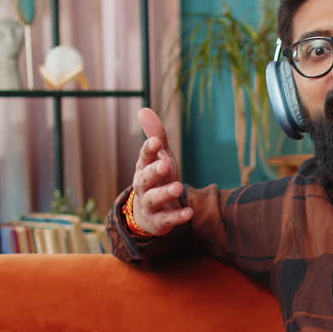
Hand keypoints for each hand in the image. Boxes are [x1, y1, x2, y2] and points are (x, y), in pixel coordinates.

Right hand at [130, 107, 191, 236]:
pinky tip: (189, 213)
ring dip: (165, 193)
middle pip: (145, 178)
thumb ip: (156, 136)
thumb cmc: (156, 179)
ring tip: (179, 187)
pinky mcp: (159, 221)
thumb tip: (144, 109)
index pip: (143, 157)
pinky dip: (178, 216)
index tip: (156, 141)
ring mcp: (150, 204)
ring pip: (154, 199)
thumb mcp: (159, 157)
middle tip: (166, 163)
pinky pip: (167, 220)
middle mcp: (143, 186)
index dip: (149, 149)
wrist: (148, 214)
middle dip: (154, 171)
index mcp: (143, 168)